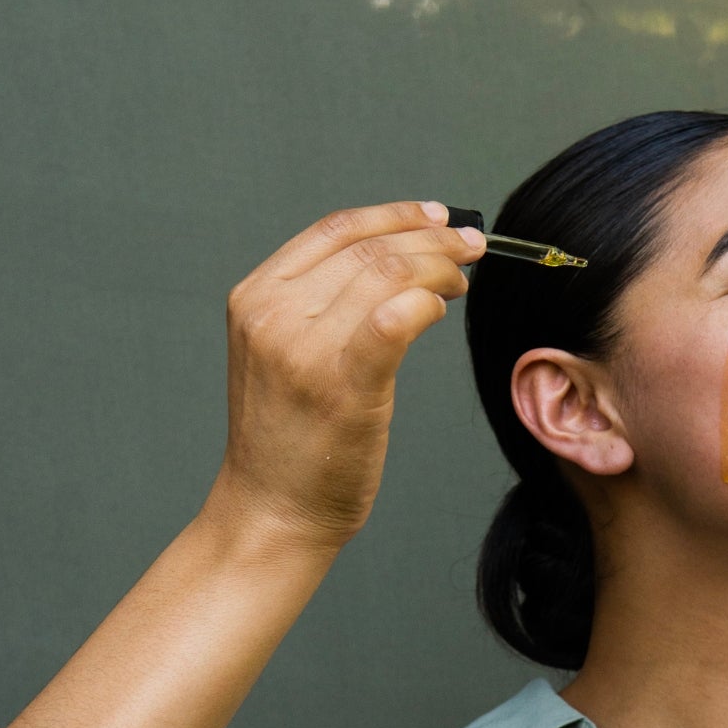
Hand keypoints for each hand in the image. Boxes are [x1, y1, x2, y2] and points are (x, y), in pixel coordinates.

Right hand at [209, 199, 485, 552]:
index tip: (437, 218)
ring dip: (439, 269)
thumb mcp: (282, 357)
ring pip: (388, 274)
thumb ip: (318, 310)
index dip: (395, 215)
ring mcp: (305, 349)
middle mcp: (274, 314)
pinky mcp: (344, 384)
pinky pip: (397, 318)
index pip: (335, 230)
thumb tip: (394, 270)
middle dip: (432, 240)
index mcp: (256, 298)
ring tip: (463, 281)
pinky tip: (440, 311)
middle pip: (369, 248)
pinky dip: (428, 303)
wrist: (272, 512)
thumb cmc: (289, 443)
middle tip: (471, 248)